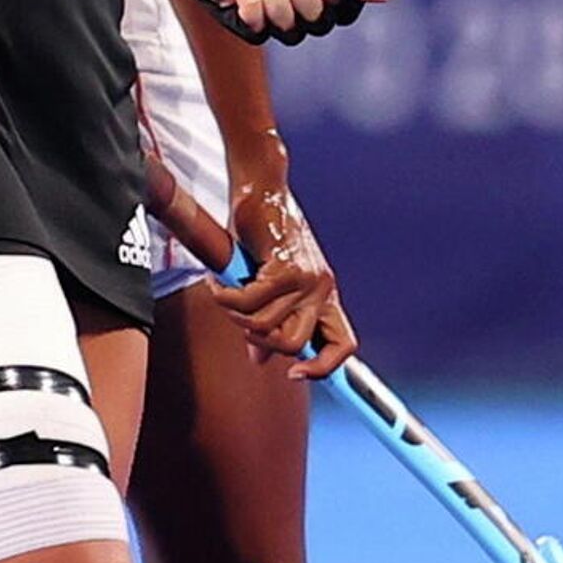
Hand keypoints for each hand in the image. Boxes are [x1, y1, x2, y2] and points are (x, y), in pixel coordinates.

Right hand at [213, 165, 356, 379]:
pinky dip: (226, 297)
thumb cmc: (263, 230)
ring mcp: (305, 279)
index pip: (344, 345)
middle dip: (259, 340)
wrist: (262, 188)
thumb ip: (270, 318)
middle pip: (294, 345)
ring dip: (234, 314)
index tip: (295, 374)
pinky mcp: (284, 267)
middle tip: (238, 318)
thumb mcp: (269, 279)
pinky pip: (248, 302)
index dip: (324, 369)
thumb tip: (260, 359)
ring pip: (264, 326)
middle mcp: (321, 288)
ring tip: (223, 291)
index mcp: (324, 293)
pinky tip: (218, 282)